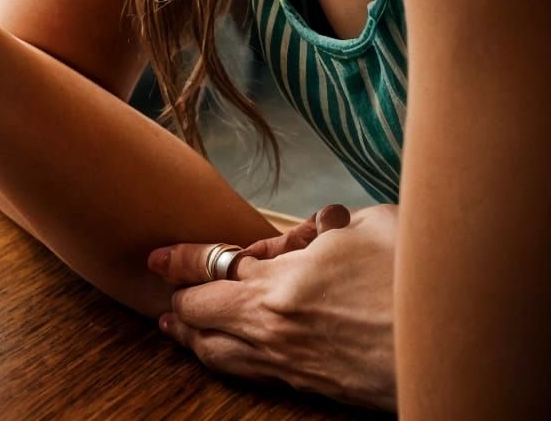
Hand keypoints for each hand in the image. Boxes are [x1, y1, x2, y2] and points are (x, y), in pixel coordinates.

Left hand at [148, 202, 397, 408]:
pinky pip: (257, 375)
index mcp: (282, 282)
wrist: (459, 346)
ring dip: (196, 338)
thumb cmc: (418, 276)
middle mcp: (277, 328)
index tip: (155, 257)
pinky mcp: (317, 389)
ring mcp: (295, 364)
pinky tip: (228, 353)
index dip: (176, 261)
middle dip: (180, 302)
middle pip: (202, 318)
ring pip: (222, 357)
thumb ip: (324, 231)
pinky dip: (231, 360)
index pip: (208, 268)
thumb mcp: (367, 227)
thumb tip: (308, 234)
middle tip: (164, 291)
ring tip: (178, 327)